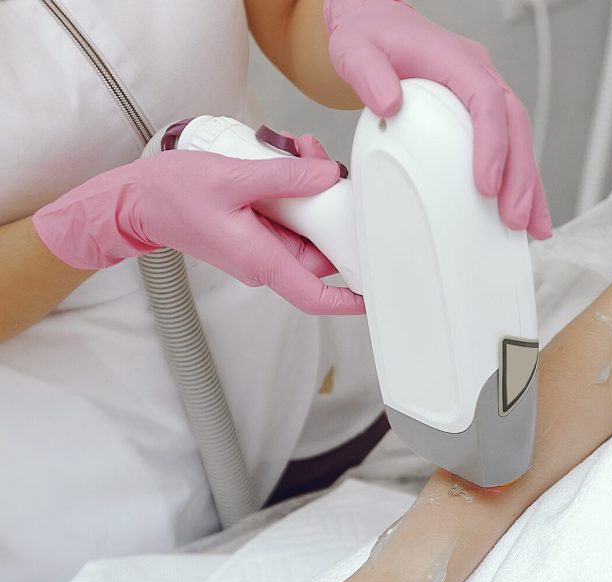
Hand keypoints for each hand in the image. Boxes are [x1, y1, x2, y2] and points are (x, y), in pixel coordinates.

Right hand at [32, 146, 363, 314]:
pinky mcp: (256, 234)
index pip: (315, 295)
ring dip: (312, 194)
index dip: (349, 300)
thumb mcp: (232, 177)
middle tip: (330, 168)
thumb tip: (328, 176)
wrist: (137, 200)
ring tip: (305, 152)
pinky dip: (294, 192)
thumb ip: (284, 177)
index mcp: (262, 260)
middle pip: (320, 252)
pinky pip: (288, 218)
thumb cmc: (173, 195)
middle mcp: (265, 262)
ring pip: (306, 230)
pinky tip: (290, 159)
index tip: (376, 294)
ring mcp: (261, 249)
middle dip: (334, 212)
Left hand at [323, 0, 551, 238]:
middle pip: (515, 126)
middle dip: (520, 177)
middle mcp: (480, 76)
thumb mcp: (355, 49)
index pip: (487, 100)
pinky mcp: (482, 118)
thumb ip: (368, 73)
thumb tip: (389, 104)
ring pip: (520, 141)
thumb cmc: (371, 38)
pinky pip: (509, 149)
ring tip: (533, 228)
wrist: (378, 26)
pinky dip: (518, 183)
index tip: (486, 184)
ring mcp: (486, 96)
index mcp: (456, 60)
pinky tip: (523, 213)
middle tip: (514, 219)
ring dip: (529, 187)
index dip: (492, 143)